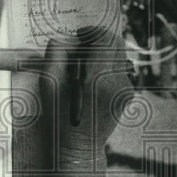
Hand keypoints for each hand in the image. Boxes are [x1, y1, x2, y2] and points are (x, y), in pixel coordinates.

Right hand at [39, 27, 133, 162]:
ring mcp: (126, 89)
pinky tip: (93, 82)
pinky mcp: (128, 95)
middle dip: (99, 40)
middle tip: (83, 47)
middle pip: (116, 44)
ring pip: (119, 56)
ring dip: (103, 55)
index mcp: (96, 77)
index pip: (105, 38)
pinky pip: (120, 71)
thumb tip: (70, 39)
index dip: (93, 31)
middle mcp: (116, 81)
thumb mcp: (48, 82)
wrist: (78, 145)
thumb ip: (57, 53)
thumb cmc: (59, 114)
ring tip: (86, 68)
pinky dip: (107, 68)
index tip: (81, 34)